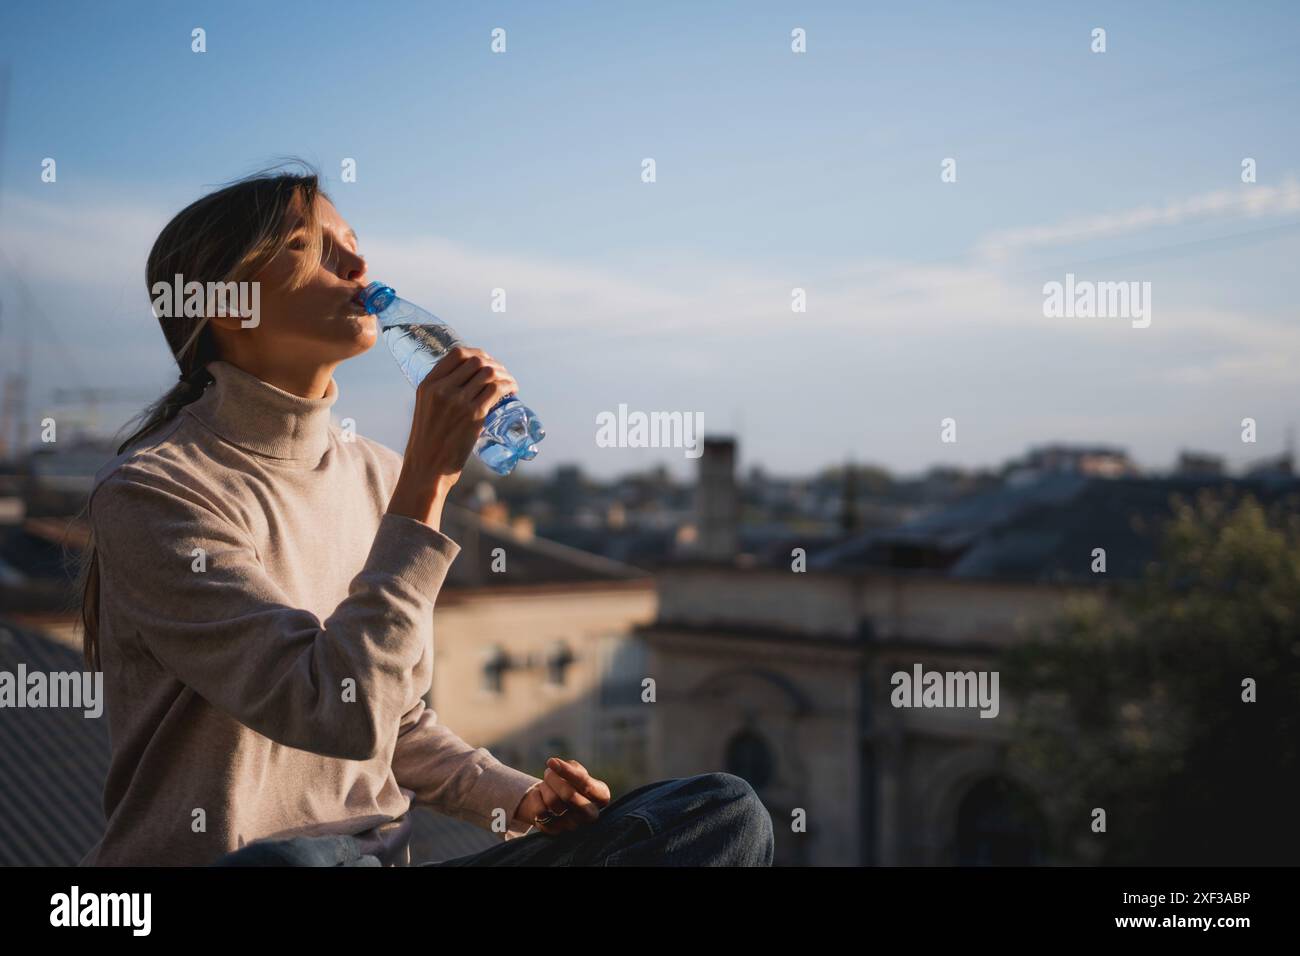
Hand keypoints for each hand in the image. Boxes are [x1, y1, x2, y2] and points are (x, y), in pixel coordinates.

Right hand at [388, 346, 517, 527]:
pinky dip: (509, 386)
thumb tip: (462, 384)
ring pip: (489, 373)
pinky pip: (496, 390)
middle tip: (502, 375)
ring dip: (505, 374)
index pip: (457, 354)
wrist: (427, 468)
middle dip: (494, 364)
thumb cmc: (428, 443)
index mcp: (428, 384)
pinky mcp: (473, 415)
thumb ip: (439, 394)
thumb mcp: (425, 409)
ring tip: (510, 383)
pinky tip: (513, 390)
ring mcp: (458, 401)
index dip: (477, 353)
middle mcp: (442, 389)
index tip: (486, 361)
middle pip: (477, 361)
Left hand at [512, 757, 611, 834]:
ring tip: (547, 785)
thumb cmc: (570, 782)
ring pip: (552, 802)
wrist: (556, 800)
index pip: (585, 784)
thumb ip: (570, 767)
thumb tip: (554, 764)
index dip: (567, 771)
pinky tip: (542, 799)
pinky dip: (537, 799)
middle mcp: (591, 815)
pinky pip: (540, 812)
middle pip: (568, 795)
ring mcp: (574, 826)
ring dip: (545, 787)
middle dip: (553, 779)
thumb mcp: (576, 770)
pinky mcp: (556, 832)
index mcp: (601, 796)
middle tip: (548, 772)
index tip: (551, 761)